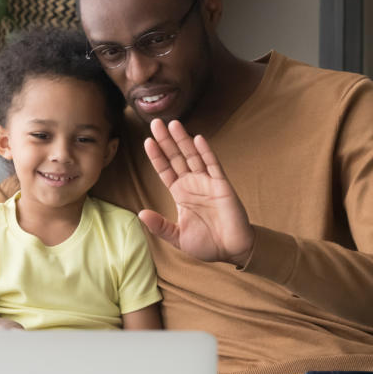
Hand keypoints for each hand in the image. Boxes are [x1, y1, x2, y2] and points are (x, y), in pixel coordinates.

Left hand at [139, 118, 253, 266]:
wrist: (232, 251)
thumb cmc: (206, 244)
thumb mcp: (177, 238)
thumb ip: (160, 226)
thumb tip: (140, 213)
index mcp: (180, 194)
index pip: (165, 170)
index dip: (156, 156)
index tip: (147, 141)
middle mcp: (192, 184)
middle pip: (176, 158)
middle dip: (166, 141)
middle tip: (155, 122)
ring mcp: (207, 183)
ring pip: (192, 156)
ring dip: (183, 140)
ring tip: (173, 124)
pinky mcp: (222, 185)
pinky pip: (212, 165)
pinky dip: (205, 152)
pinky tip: (197, 139)